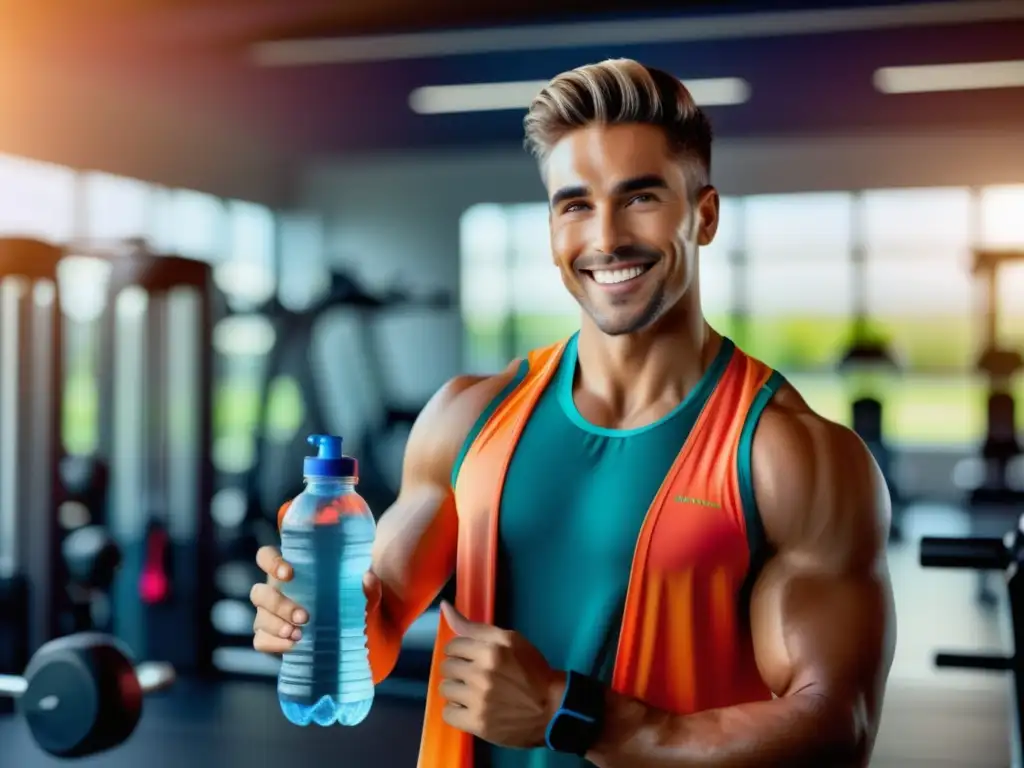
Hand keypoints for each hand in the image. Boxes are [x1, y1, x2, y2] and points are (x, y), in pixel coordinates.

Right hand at [250, 545, 382, 653]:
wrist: (353, 632)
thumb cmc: (349, 600)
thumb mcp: (362, 592)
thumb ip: (367, 586)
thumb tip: (367, 578)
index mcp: (289, 569)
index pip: (265, 556)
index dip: (271, 562)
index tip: (289, 573)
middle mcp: (274, 590)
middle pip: (259, 592)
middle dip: (279, 604)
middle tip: (305, 616)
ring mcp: (269, 615)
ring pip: (259, 617)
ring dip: (276, 625)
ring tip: (299, 633)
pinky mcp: (270, 638)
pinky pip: (261, 640)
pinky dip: (275, 643)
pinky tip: (294, 645)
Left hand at [438, 601, 565, 748]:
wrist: (551, 707)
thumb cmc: (531, 670)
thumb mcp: (510, 639)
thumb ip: (475, 626)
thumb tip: (445, 607)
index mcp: (491, 651)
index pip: (452, 646)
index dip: (461, 651)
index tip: (472, 658)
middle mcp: (482, 674)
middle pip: (447, 667)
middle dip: (458, 669)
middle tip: (474, 675)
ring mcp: (478, 701)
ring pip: (445, 689)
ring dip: (456, 690)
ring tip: (472, 692)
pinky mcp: (477, 723)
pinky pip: (447, 714)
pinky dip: (456, 711)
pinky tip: (470, 708)